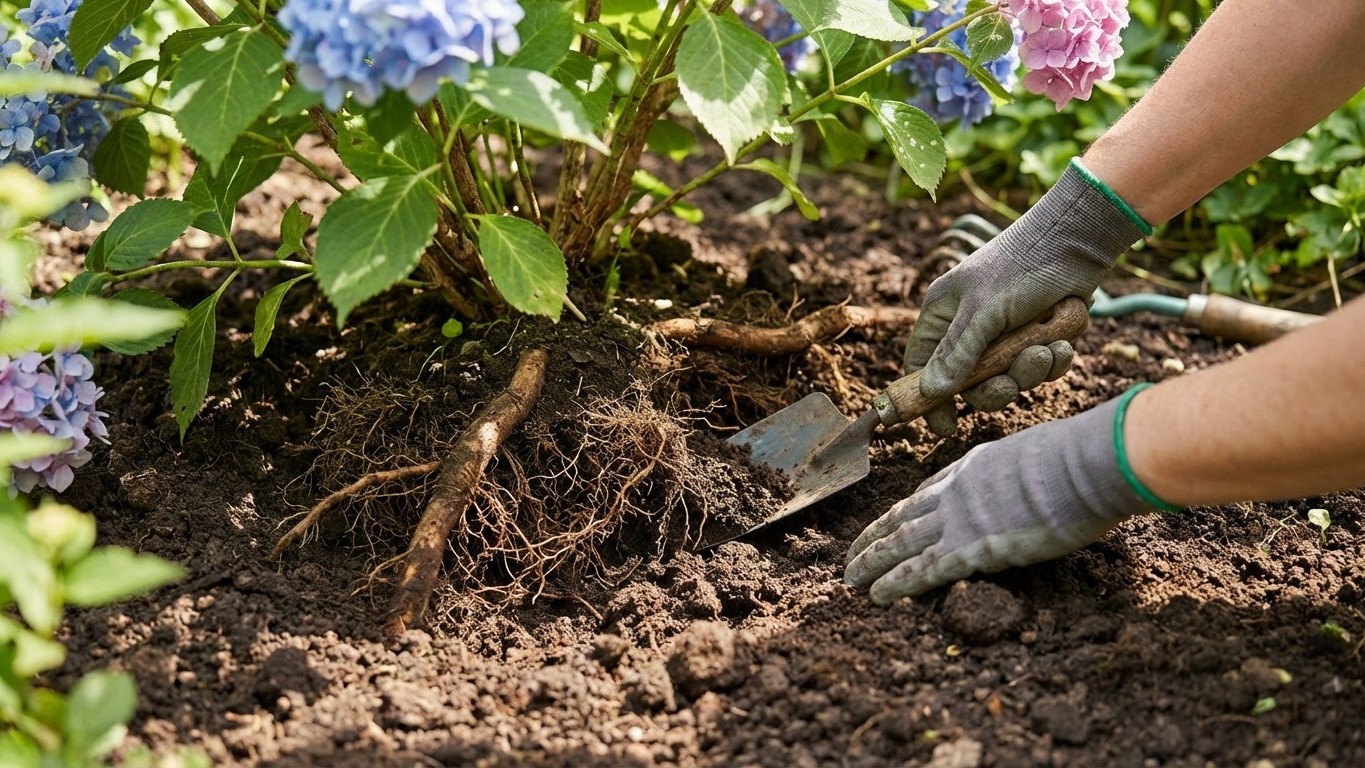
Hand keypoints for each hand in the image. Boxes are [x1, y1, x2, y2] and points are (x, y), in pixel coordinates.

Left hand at [844, 397, 1150, 603]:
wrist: (1084, 463)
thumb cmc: (1078, 457)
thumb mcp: (1039, 453)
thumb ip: (1024, 472)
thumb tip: (1037, 481)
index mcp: (973, 466)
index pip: (927, 492)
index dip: (903, 513)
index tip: (888, 524)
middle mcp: (955, 491)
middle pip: (903, 518)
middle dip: (874, 538)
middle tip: (852, 557)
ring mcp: (959, 519)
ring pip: (901, 544)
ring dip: (872, 562)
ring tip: (851, 580)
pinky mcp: (971, 548)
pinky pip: (922, 570)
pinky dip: (896, 583)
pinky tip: (876, 595)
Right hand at [906, 159, 1147, 435]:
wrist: (1079, 240)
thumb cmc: (1022, 265)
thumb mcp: (984, 311)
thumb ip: (958, 352)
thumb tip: (932, 391)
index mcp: (943, 315)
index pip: (921, 366)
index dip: (929, 398)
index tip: (946, 425)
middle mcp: (970, 327)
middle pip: (970, 383)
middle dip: (996, 386)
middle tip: (1012, 383)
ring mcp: (1005, 333)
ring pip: (1010, 378)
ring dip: (1031, 371)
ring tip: (1048, 348)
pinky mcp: (1038, 334)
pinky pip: (1040, 368)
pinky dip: (1054, 360)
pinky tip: (1064, 341)